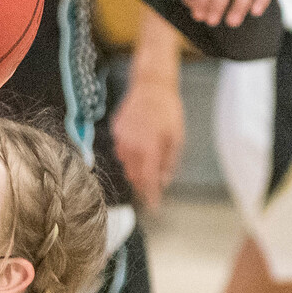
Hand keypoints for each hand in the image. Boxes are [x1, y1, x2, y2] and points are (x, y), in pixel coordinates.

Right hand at [112, 55, 184, 209]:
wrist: (150, 86)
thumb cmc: (168, 111)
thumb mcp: (176, 137)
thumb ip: (169, 162)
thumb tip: (163, 181)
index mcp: (149, 148)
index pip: (148, 179)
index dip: (150, 195)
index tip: (153, 207)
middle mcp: (131, 145)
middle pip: (134, 175)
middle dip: (143, 182)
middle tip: (153, 186)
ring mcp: (120, 137)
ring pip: (126, 163)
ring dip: (136, 167)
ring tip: (148, 159)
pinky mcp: (115, 130)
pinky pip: (121, 149)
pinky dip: (130, 153)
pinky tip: (139, 143)